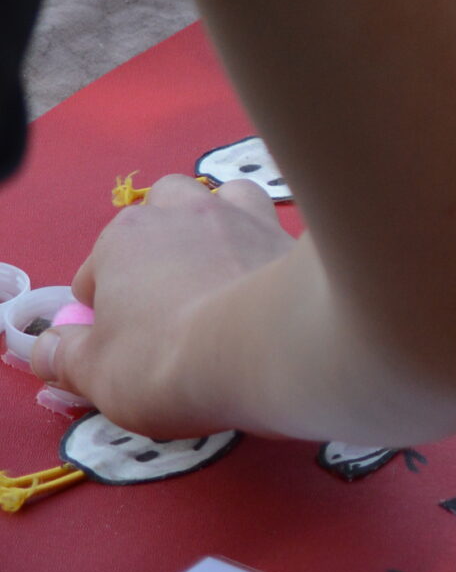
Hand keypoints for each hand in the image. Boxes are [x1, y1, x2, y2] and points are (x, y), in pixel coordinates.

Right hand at [35, 176, 295, 437]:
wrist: (267, 350)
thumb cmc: (166, 359)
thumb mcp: (95, 373)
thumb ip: (65, 357)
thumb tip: (48, 349)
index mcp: (125, 238)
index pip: (99, 269)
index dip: (104, 307)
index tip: (121, 340)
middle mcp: (184, 213)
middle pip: (163, 210)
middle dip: (162, 241)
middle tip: (171, 294)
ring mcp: (243, 217)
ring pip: (226, 199)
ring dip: (220, 224)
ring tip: (224, 269)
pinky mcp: (291, 237)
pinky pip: (275, 227)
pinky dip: (268, 247)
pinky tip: (272, 281)